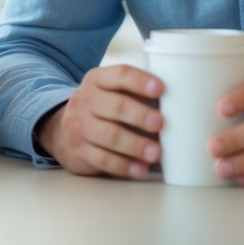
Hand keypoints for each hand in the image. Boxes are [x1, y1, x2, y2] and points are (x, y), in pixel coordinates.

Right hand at [36, 64, 163, 179]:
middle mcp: (85, 100)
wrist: (63, 132)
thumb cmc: (101, 109)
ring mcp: (79, 126)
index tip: (160, 89)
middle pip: (114, 106)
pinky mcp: (80, 151)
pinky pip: (103, 159)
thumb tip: (180, 102)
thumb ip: (135, 92)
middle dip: (139, 115)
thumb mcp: (109, 92)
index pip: (119, 75)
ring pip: (109, 135)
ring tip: (155, 152)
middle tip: (160, 124)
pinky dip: (124, 166)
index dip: (139, 81)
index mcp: (97, 80)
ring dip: (135, 144)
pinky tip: (140, 169)